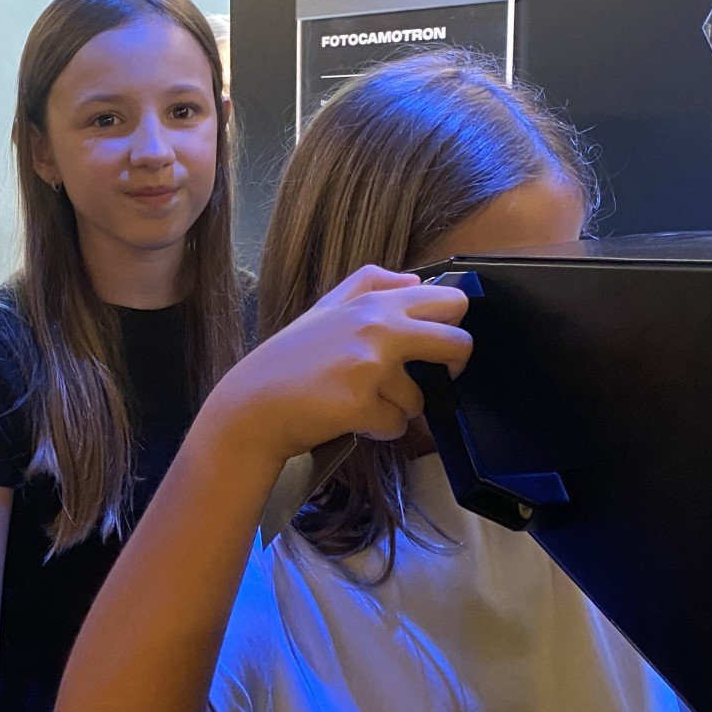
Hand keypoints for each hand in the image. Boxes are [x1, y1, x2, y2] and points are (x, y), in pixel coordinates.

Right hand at [201, 265, 473, 463]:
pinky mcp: (363, 405)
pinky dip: (379, 430)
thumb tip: (416, 281)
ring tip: (362, 403)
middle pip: (458, 345)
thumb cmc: (288, 360)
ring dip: (399, 409)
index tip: (438, 343)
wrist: (253, 406)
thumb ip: (370, 284)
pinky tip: (352, 420)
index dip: (453, 325)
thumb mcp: (323, 308)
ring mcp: (372, 368)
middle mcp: (379, 330)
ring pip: (420, 398)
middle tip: (430, 380)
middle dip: (452, 369)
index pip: (449, 301)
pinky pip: (397, 426)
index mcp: (374, 305)